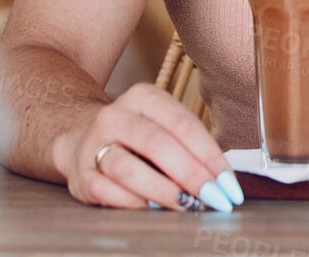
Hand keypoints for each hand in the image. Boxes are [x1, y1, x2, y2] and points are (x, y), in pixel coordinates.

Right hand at [52, 83, 241, 211]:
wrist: (80, 138)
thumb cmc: (135, 137)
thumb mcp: (161, 126)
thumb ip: (188, 147)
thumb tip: (221, 182)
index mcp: (143, 97)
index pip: (183, 124)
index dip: (209, 156)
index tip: (228, 183)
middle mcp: (116, 116)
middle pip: (157, 144)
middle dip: (190, 174)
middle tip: (213, 198)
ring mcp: (93, 144)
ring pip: (128, 168)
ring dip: (162, 191)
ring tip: (186, 205)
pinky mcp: (80, 175)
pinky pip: (107, 191)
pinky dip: (134, 203)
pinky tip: (153, 210)